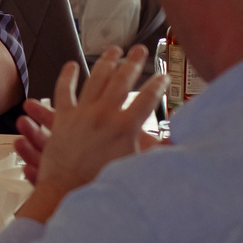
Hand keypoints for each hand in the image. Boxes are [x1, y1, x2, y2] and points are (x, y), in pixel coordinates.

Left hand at [17, 47, 166, 223]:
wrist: (67, 192)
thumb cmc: (102, 184)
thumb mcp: (135, 167)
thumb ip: (156, 154)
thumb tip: (179, 147)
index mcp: (126, 127)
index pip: (148, 98)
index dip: (158, 84)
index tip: (163, 76)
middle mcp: (105, 115)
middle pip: (122, 79)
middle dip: (134, 61)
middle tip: (139, 49)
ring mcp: (82, 114)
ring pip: (95, 79)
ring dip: (106, 61)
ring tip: (114, 49)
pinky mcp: (63, 118)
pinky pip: (64, 91)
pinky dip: (67, 77)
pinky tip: (71, 65)